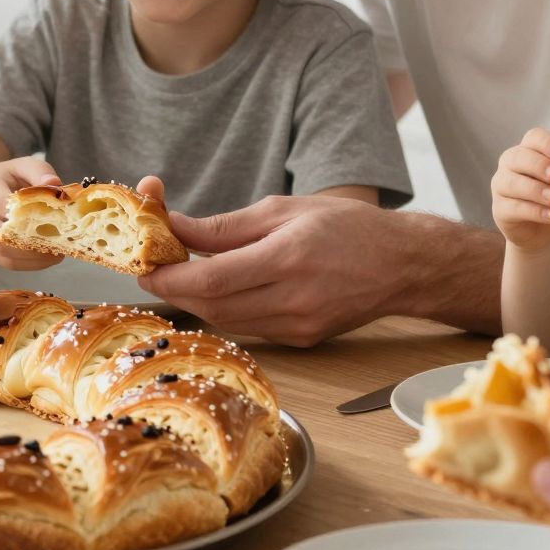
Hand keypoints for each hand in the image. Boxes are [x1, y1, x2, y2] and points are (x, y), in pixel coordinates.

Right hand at [0, 156, 61, 270]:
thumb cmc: (13, 178)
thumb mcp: (25, 166)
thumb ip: (39, 171)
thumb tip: (54, 184)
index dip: (23, 212)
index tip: (50, 217)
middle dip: (28, 241)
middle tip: (57, 241)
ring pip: (2, 253)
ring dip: (32, 257)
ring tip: (58, 253)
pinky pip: (7, 263)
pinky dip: (30, 264)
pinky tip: (49, 258)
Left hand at [144, 193, 391, 343]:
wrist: (403, 265)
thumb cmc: (347, 228)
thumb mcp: (284, 210)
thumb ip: (226, 226)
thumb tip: (175, 228)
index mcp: (289, 258)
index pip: (212, 279)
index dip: (171, 277)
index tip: (146, 266)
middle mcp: (294, 298)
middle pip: (213, 306)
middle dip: (176, 289)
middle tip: (155, 269)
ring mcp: (299, 325)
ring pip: (227, 321)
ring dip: (198, 300)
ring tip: (184, 275)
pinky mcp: (302, 339)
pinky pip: (249, 327)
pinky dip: (227, 309)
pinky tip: (224, 289)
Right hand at [492, 128, 549, 251]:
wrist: (541, 230)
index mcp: (529, 150)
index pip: (533, 137)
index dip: (547, 143)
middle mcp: (510, 164)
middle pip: (518, 157)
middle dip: (538, 165)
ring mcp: (501, 186)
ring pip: (511, 182)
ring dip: (534, 189)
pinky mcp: (499, 209)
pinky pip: (514, 207)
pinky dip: (533, 211)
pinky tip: (549, 215)